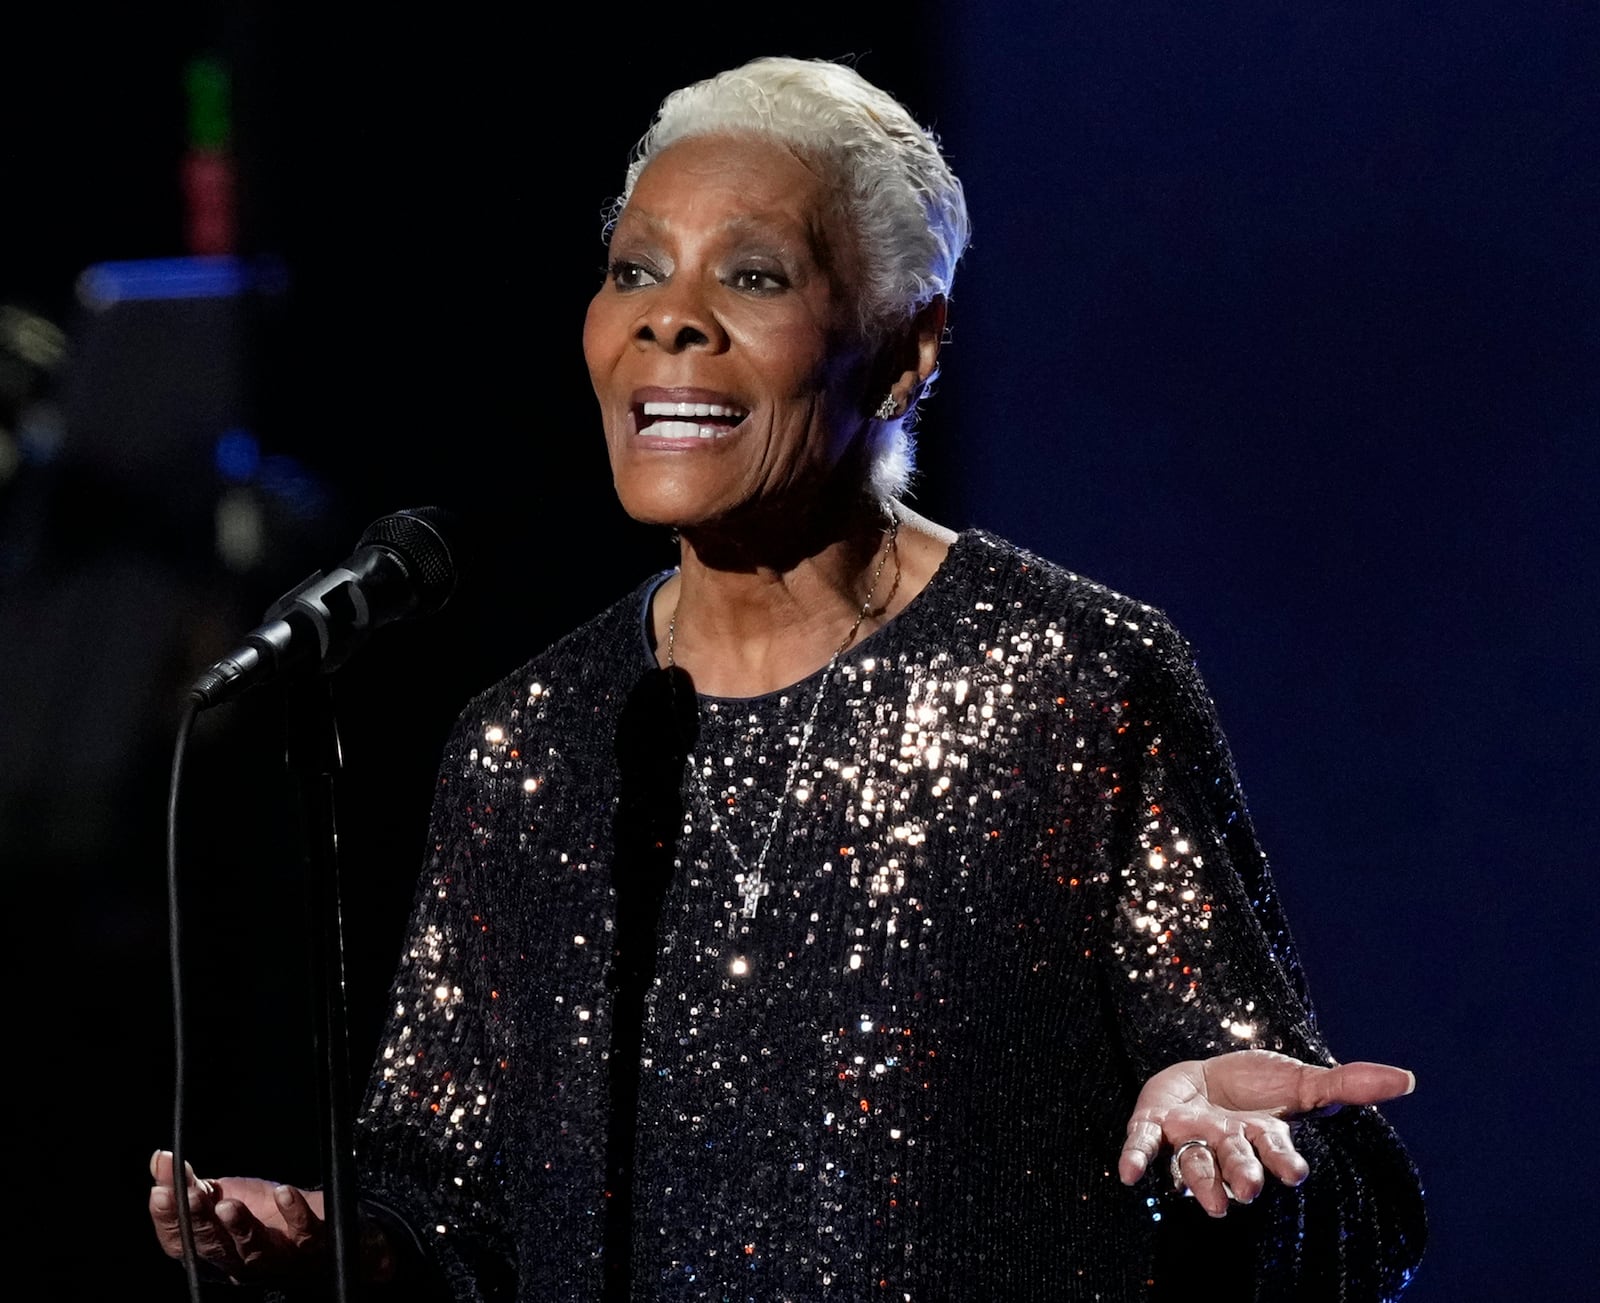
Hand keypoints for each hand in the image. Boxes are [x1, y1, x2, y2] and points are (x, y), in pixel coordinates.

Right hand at [148, 1149, 326, 1282]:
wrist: (308, 1215)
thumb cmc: (259, 1210)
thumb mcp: (219, 1195)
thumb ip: (189, 1184)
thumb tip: (161, 1158)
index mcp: (212, 1250)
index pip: (182, 1241)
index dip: (168, 1219)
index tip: (160, 1192)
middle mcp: (240, 1261)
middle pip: (215, 1247)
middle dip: (200, 1221)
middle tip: (191, 1196)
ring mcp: (276, 1255)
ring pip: (254, 1248)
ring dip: (240, 1227)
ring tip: (228, 1204)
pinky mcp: (309, 1243)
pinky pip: (302, 1232)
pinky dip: (293, 1214)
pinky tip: (283, 1193)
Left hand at [1118, 1050, 1414, 1216]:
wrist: (1203, 1076)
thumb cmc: (1257, 1088)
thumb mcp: (1301, 1080)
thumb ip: (1347, 1084)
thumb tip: (1408, 1079)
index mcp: (1262, 1136)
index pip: (1276, 1151)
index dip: (1284, 1161)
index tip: (1295, 1173)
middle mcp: (1226, 1144)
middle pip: (1236, 1163)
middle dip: (1243, 1175)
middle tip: (1250, 1190)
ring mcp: (1189, 1137)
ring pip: (1194, 1165)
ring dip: (1201, 1181)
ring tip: (1213, 1202)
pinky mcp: (1154, 1123)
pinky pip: (1144, 1144)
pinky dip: (1137, 1158)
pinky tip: (1129, 1175)